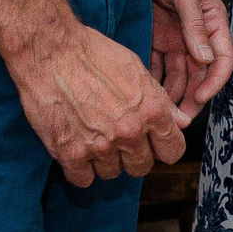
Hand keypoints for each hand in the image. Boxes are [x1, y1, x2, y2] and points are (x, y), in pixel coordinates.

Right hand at [6, 17, 185, 186]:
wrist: (51, 53)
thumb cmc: (94, 54)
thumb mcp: (137, 70)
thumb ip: (161, 101)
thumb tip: (181, 122)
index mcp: (151, 111)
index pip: (173, 151)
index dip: (164, 148)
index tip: (155, 144)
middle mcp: (129, 132)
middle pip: (141, 167)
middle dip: (133, 156)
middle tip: (120, 140)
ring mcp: (100, 146)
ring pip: (112, 173)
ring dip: (105, 161)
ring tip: (94, 138)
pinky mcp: (70, 154)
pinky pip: (83, 179)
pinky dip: (80, 169)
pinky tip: (78, 150)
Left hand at [146, 0, 232, 122]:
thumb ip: (195, 24)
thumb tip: (206, 60)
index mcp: (212, 20)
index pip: (222, 57)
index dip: (215, 80)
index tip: (200, 97)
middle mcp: (196, 33)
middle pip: (200, 73)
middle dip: (192, 97)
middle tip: (179, 121)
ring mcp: (174, 37)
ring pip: (178, 75)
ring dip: (172, 95)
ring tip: (160, 115)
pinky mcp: (154, 39)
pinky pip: (156, 67)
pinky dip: (153, 82)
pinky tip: (144, 96)